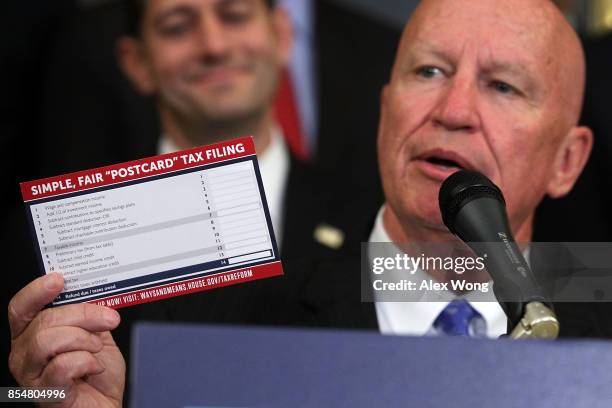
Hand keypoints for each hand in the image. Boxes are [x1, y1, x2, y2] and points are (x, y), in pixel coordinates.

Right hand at [8, 273, 124, 406]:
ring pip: (48, 340)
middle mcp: (25, 353)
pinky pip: (62, 366)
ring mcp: (31, 375)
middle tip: (108, 319)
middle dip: (83, 315)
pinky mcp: (45, 393)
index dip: (36, 291)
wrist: (106, 404)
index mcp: (33, 334)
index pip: (21, 308)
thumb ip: (89, 315)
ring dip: (83, 339)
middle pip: (43, 320)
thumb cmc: (97, 372)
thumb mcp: (96, 334)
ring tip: (96, 348)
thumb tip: (94, 293)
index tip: (59, 279)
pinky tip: (93, 367)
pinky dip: (86, 361)